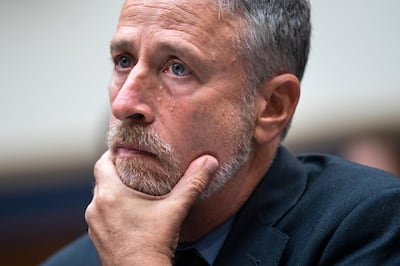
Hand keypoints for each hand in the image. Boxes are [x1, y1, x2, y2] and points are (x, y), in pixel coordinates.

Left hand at [85, 151, 217, 265]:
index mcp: (110, 195)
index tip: (127, 150)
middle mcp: (96, 208)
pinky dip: (112, 209)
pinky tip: (130, 213)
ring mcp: (95, 225)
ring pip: (101, 198)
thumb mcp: (174, 210)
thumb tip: (208, 161)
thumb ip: (192, 183)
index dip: (114, 153)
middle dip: (117, 172)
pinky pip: (101, 215)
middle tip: (136, 167)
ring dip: (114, 192)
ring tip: (134, 188)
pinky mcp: (98, 238)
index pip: (102, 162)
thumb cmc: (152, 246)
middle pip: (102, 179)